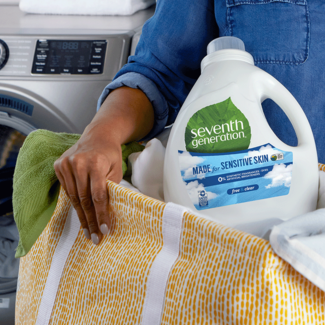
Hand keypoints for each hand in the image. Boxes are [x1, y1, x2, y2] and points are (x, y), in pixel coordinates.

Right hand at [54, 87, 153, 244]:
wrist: (98, 136)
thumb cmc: (110, 154)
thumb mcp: (116, 170)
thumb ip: (111, 188)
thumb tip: (107, 213)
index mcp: (95, 163)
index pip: (98, 196)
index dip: (101, 215)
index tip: (105, 231)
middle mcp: (77, 163)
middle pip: (84, 199)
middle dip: (90, 221)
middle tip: (95, 238)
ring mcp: (65, 164)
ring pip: (74, 197)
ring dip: (81, 216)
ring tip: (88, 232)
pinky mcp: (59, 166)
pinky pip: (67, 190)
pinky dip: (75, 204)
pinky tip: (81, 216)